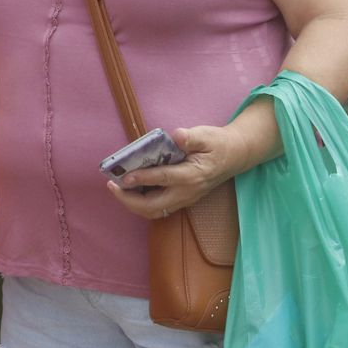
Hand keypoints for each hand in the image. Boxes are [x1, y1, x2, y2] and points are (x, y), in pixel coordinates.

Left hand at [106, 125, 244, 218]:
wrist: (235, 156)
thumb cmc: (218, 143)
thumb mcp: (206, 135)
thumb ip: (191, 137)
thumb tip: (177, 136)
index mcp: (191, 176)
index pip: (162, 179)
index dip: (141, 178)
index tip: (124, 176)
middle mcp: (187, 192)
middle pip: (153, 206)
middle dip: (129, 200)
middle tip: (112, 185)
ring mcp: (185, 199)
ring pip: (154, 211)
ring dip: (133, 204)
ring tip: (117, 189)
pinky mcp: (183, 200)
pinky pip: (159, 208)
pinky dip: (142, 204)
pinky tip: (131, 191)